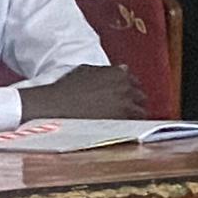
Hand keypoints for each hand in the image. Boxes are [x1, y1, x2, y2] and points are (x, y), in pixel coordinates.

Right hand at [18, 63, 144, 118]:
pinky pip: (134, 123)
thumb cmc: (66, 88)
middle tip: (123, 107)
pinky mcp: (121, 119)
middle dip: (133, 100)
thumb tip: (115, 71)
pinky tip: (121, 127)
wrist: (57, 105)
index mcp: (118, 72)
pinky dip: (129, 124)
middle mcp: (125, 86)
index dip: (127, 88)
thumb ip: (103, 71)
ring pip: (140, 110)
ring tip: (123, 119)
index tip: (122, 94)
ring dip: (133, 113)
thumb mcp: (84, 70)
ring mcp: (125, 103)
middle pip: (140, 95)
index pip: (132, 80)